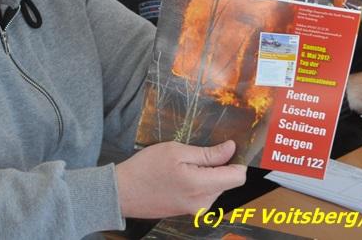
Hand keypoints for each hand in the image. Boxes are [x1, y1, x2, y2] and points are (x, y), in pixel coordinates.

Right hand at [116, 140, 245, 218]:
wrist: (123, 192)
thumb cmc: (146, 168)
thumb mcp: (176, 151)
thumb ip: (207, 153)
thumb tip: (231, 149)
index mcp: (202, 186)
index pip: (238, 177)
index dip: (235, 160)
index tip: (225, 149)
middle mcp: (203, 203)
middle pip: (226, 181)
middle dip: (217, 166)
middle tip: (192, 155)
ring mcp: (196, 210)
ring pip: (215, 187)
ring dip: (206, 174)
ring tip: (181, 166)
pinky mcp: (188, 212)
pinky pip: (203, 194)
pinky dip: (198, 182)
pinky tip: (178, 176)